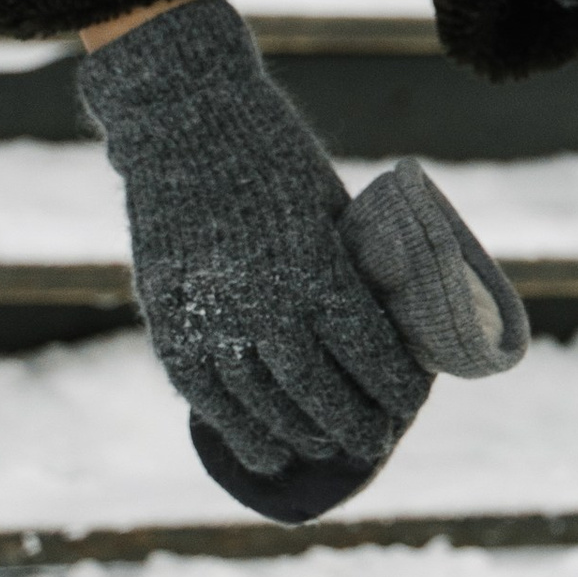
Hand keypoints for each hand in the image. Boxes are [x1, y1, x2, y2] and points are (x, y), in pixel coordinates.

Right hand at [79, 0, 437, 480]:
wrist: (187, 123)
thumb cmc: (276, 158)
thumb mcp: (331, 210)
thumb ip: (349, 272)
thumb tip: (381, 330)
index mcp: (316, 271)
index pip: (367, 355)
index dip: (392, 390)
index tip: (408, 407)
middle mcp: (264, 305)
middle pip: (316, 393)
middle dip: (352, 424)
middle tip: (373, 441)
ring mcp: (210, 317)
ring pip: (259, 405)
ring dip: (297, 436)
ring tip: (321, 451)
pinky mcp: (169, 319)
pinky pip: (203, 394)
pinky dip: (234, 430)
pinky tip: (262, 452)